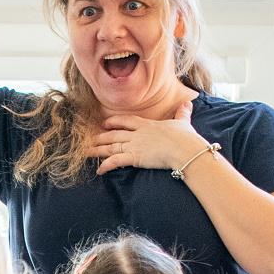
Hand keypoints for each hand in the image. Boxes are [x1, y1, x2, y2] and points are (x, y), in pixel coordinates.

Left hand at [91, 102, 208, 175]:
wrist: (185, 148)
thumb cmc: (185, 137)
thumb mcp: (183, 122)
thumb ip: (183, 113)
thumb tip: (188, 103)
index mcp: (147, 124)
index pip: (126, 120)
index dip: (114, 122)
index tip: (105, 123)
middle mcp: (138, 134)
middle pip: (114, 134)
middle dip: (101, 137)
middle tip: (89, 139)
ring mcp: (135, 145)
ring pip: (111, 146)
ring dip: (97, 150)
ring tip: (85, 152)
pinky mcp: (135, 157)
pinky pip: (115, 161)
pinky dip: (105, 166)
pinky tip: (98, 170)